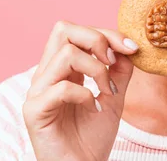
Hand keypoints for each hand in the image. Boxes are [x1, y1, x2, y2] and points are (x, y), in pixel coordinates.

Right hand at [22, 21, 138, 160]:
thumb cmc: (92, 137)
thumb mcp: (114, 96)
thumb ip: (119, 70)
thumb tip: (126, 46)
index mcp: (61, 68)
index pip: (76, 31)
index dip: (106, 33)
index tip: (132, 48)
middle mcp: (46, 75)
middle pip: (63, 29)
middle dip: (96, 39)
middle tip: (113, 63)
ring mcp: (37, 91)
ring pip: (66, 55)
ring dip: (97, 70)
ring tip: (107, 92)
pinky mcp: (34, 111)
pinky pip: (61, 88)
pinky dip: (85, 94)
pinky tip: (94, 107)